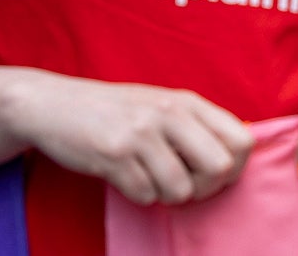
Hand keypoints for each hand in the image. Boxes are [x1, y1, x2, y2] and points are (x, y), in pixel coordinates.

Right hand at [5, 71, 251, 205]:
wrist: (55, 104)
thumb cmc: (115, 111)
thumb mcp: (161, 105)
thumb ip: (197, 125)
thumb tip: (238, 156)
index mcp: (187, 101)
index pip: (242, 140)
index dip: (235, 168)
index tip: (212, 174)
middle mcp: (169, 113)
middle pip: (221, 168)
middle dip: (205, 188)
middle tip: (183, 184)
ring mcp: (142, 133)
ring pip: (182, 190)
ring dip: (165, 194)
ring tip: (147, 176)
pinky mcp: (114, 154)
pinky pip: (145, 196)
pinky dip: (137, 194)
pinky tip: (124, 175)